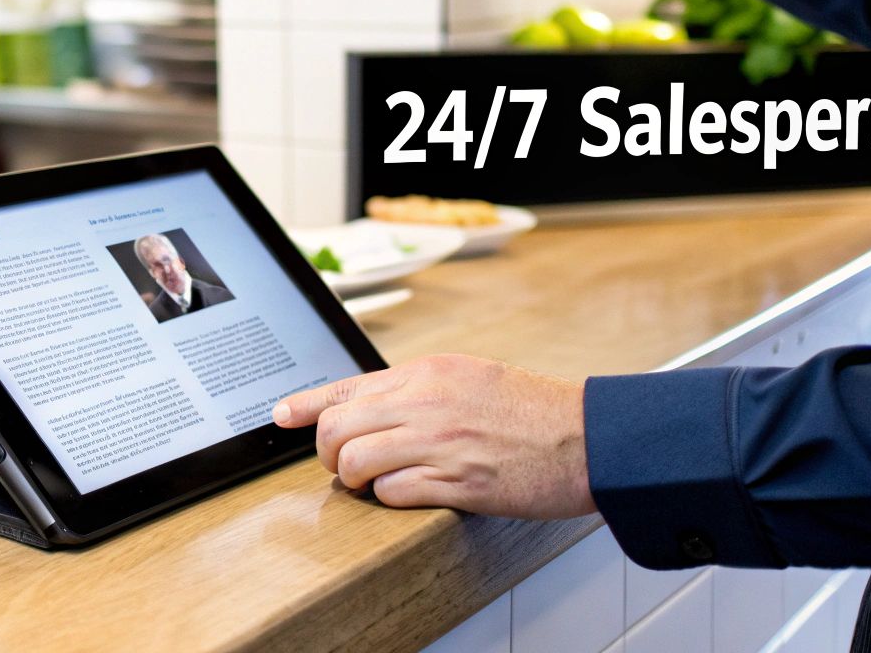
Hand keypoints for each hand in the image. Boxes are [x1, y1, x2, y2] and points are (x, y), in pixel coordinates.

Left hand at [272, 354, 595, 519]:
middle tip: (342, 464)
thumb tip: (373, 406)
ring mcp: (440, 442)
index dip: (306, 404)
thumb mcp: (468, 378)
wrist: (587, 438)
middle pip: (339, 427)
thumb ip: (419, 389)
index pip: (348, 386)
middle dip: (328, 452)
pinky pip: (394, 492)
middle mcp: (426, 402)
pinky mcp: (457, 482)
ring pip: (357, 460)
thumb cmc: (533, 411)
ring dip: (355, 478)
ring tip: (372, 482)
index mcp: (428, 372)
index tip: (282, 414)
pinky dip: (389, 498)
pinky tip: (406, 493)